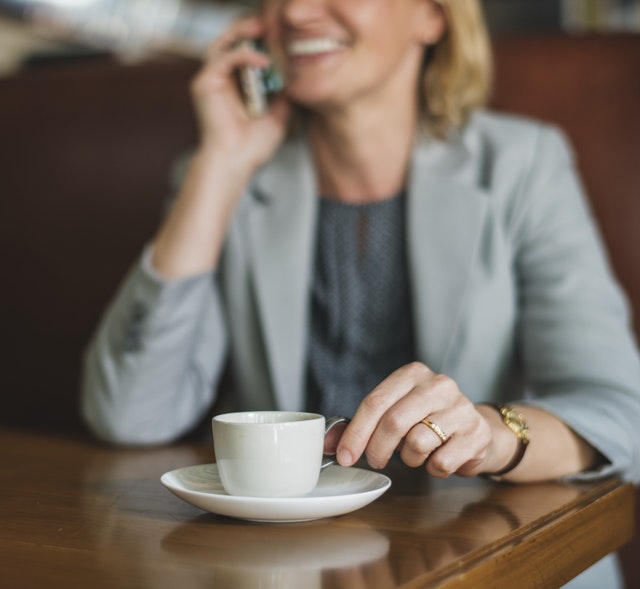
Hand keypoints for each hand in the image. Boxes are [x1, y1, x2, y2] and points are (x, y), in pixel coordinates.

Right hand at [192, 17, 290, 170]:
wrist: (234, 162)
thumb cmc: (252, 147)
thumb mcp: (278, 117)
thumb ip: (283, 95)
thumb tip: (295, 79)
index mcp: (235, 87)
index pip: (245, 53)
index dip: (260, 42)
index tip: (280, 35)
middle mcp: (220, 80)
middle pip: (231, 42)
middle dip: (250, 30)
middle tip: (271, 22)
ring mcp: (210, 80)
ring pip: (224, 43)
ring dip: (244, 33)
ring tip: (264, 28)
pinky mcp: (204, 83)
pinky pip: (225, 59)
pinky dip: (244, 56)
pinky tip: (264, 61)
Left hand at [336, 362, 493, 476]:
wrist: (477, 430)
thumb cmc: (427, 421)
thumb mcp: (394, 414)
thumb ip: (361, 427)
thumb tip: (329, 444)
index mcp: (413, 374)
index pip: (375, 402)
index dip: (355, 433)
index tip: (344, 456)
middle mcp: (439, 385)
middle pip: (393, 422)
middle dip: (377, 449)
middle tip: (376, 460)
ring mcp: (461, 408)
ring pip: (417, 444)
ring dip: (409, 458)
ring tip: (416, 452)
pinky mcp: (477, 434)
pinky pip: (441, 462)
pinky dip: (433, 469)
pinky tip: (438, 457)